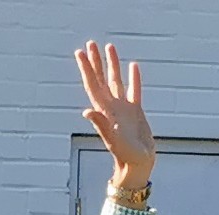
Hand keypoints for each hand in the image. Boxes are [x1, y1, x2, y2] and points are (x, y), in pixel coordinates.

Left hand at [76, 42, 153, 189]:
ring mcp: (124, 109)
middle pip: (102, 79)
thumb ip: (100, 125)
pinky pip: (134, 90)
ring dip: (112, 64)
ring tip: (109, 47)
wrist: (138, 165)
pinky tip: (133, 66)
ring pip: (117, 80)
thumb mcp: (112, 140)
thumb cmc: (125, 155)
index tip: (80, 52)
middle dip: (96, 61)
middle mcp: (112, 107)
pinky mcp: (136, 112)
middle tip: (90, 44)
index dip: (86, 68)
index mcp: (105, 111)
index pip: (93, 85)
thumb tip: (86, 111)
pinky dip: (134, 78)